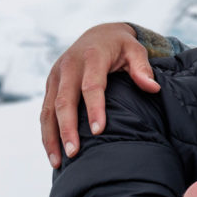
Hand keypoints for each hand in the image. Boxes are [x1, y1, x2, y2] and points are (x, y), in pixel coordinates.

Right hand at [40, 22, 157, 167]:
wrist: (97, 34)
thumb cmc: (121, 46)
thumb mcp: (135, 50)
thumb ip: (142, 68)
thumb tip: (153, 88)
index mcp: (91, 57)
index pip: (91, 86)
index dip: (94, 108)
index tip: (99, 131)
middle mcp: (68, 66)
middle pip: (64, 101)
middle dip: (67, 128)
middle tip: (74, 152)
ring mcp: (55, 76)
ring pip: (48, 109)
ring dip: (51, 136)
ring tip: (58, 161)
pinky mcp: (49, 85)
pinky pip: (44, 111)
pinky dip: (47, 132)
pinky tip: (53, 152)